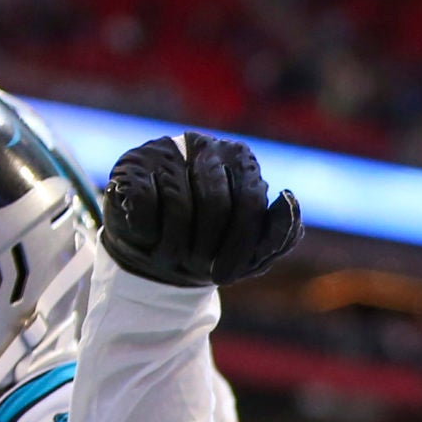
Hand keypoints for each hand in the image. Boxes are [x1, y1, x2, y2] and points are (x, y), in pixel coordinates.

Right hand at [102, 132, 303, 287]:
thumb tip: (288, 197)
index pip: (249, 201)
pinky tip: (149, 237)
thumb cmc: (212, 250)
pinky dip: (147, 232)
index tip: (226, 276)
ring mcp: (167, 150)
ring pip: (177, 202)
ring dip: (174, 245)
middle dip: (206, 247)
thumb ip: (280, 233)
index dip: (238, 245)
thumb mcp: (252, 253)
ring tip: (171, 258)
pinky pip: (144, 201)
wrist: (157, 256)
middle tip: (196, 268)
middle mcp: (206, 145)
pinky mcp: (132, 163)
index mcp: (242, 161)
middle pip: (215, 201)